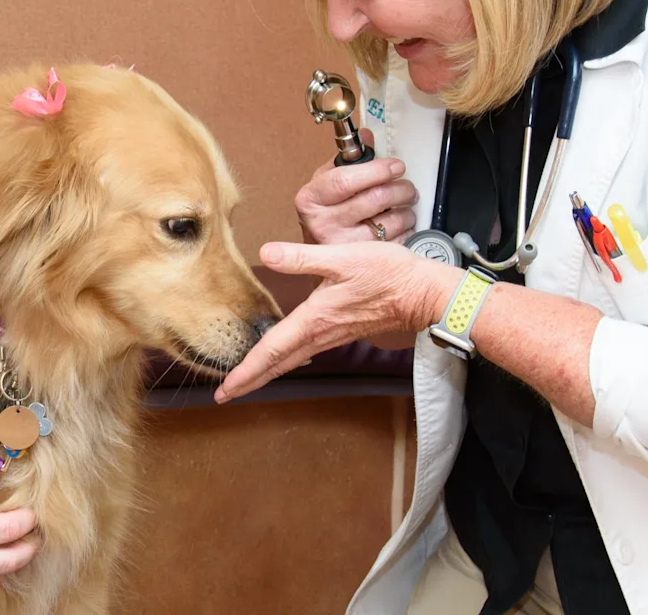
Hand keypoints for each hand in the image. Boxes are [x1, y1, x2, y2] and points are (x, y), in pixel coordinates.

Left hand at [215, 240, 454, 402]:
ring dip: (267, 372)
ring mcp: (332, 336)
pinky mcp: (342, 331)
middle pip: (277, 364)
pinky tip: (285, 357)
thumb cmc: (387, 274)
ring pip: (291, 360)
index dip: (245, 371)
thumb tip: (266, 253)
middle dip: (250, 381)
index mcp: (313, 320)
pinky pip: (306, 352)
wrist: (423, 293)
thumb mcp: (342, 258)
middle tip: (224, 395)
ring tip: (246, 380)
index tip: (224, 389)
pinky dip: (287, 360)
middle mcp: (319, 334)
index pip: (271, 352)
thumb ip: (301, 258)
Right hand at [294, 131, 416, 244]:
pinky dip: (406, 230)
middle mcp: (322, 223)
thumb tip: (366, 135)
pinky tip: (401, 224)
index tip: (396, 166)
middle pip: (374, 199)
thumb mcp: (327, 182)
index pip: (346, 180)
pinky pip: (396, 241)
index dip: (377, 170)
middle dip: (401, 189)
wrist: (315, 255)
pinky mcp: (361, 263)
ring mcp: (342, 246)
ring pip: (390, 221)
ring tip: (405, 205)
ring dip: (407, 210)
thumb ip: (349, 159)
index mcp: (311, 199)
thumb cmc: (325, 213)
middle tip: (407, 186)